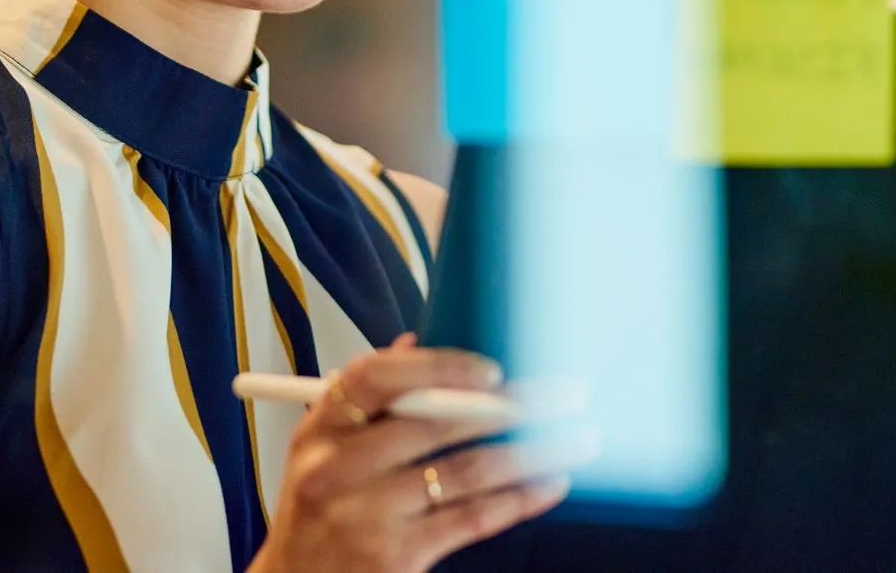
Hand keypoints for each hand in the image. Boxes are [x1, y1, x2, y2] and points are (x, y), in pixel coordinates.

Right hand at [249, 336, 572, 572]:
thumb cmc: (320, 508)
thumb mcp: (324, 447)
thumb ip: (369, 399)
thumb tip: (416, 343)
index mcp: (321, 426)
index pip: (377, 377)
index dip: (438, 366)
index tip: (493, 370)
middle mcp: (338, 467)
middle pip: (436, 422)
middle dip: (512, 406)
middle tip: (565, 395)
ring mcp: (366, 514)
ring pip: (464, 472)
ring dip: (529, 453)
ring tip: (575, 439)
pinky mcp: (395, 557)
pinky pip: (470, 519)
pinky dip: (516, 499)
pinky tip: (548, 483)